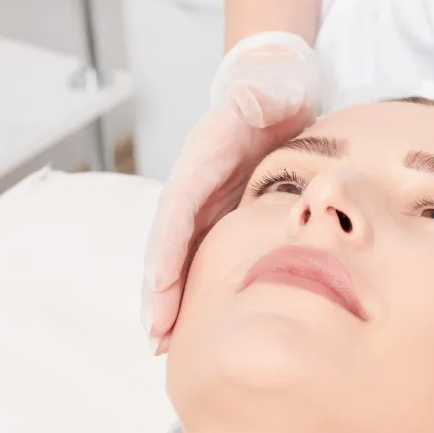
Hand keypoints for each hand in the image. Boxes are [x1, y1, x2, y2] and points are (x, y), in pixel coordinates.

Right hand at [142, 32, 321, 352]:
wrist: (276, 89)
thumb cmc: (275, 90)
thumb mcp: (271, 89)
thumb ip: (260, 98)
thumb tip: (248, 100)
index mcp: (203, 158)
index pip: (178, 209)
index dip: (168, 250)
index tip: (160, 290)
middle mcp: (195, 185)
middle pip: (169, 243)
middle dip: (160, 290)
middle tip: (157, 337)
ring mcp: (206, 202)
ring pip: (181, 256)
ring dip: (171, 298)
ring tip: (164, 343)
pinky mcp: (221, 212)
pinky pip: (202, 255)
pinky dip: (193, 287)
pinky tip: (193, 321)